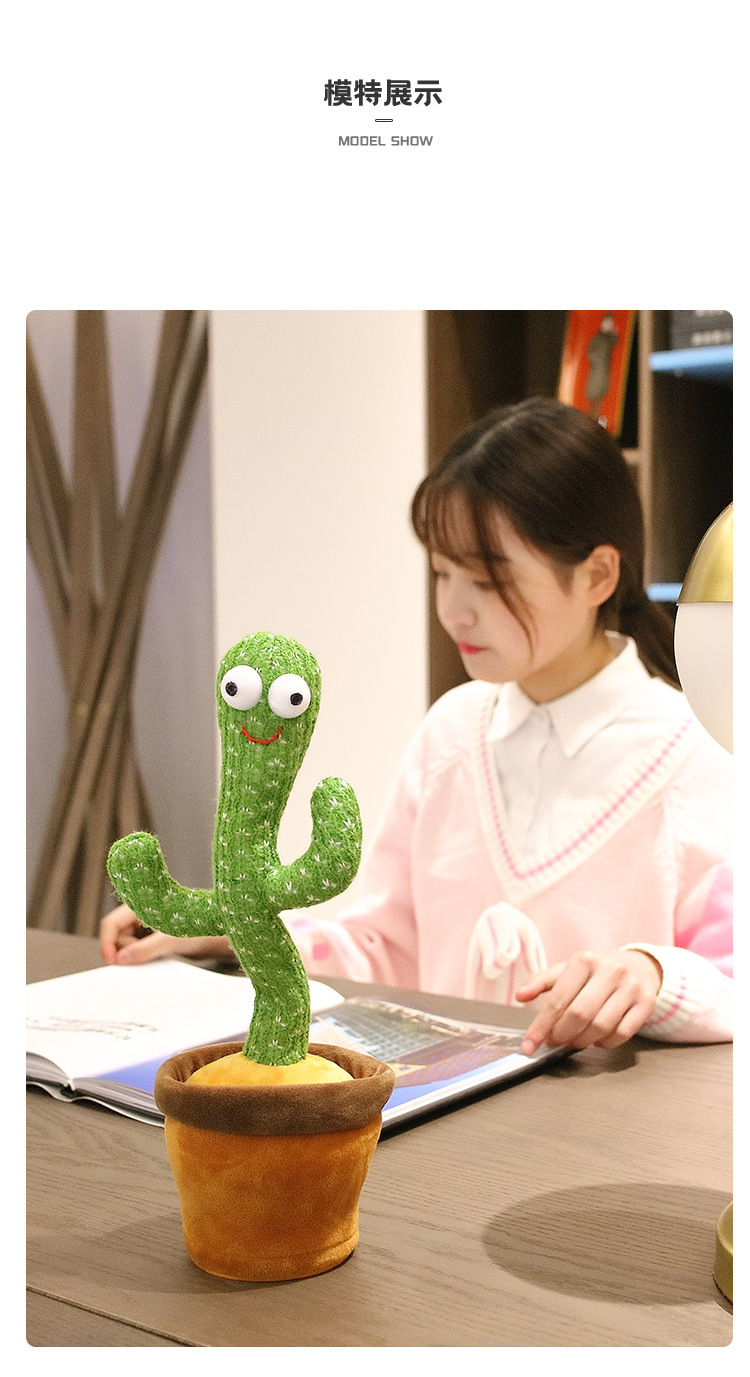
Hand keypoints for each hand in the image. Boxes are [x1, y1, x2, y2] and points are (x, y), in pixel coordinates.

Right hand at [100, 904, 232, 965]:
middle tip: (143, 957)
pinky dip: (139, 955)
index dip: (107, 943)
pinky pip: (133, 948)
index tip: (112, 961)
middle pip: (115, 936)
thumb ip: (146, 949)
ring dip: (132, 953)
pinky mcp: (145, 935)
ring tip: (155, 953)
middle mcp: (136, 912)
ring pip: (123, 944)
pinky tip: (155, 954)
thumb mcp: (170, 940)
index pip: (111, 924)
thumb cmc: (197, 927)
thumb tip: (122, 958)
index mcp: (138, 904)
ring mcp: (140, 924)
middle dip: (124, 950)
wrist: (214, 933)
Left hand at [516, 948, 661, 1054]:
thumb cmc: (597, 971)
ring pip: (601, 1026)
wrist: (639, 966)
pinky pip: (622, 1033)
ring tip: (574, 1040)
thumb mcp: (568, 969)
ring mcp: (630, 987)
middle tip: (554, 1041)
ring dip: (582, 1041)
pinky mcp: (646, 1003)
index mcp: (585, 960)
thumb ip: (542, 981)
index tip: (530, 1044)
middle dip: (562, 1035)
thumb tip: (520, 995)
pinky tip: (597, 1038)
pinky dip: (605, 1043)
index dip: (541, 1026)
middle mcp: (609, 970)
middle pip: (579, 1015)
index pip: (558, 999)